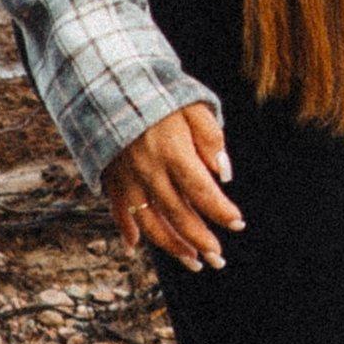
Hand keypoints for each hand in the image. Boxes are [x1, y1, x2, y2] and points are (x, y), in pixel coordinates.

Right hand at [103, 104, 243, 270]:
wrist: (105, 81)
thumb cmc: (155, 90)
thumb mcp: (191, 103)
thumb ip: (211, 137)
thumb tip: (225, 174)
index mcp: (173, 152)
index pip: (203, 192)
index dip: (221, 212)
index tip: (238, 224)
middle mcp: (150, 171)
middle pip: (179, 215)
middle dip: (202, 241)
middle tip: (219, 260)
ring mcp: (127, 178)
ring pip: (151, 223)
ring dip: (172, 247)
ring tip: (193, 262)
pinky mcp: (110, 176)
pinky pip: (117, 211)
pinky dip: (126, 230)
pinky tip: (135, 246)